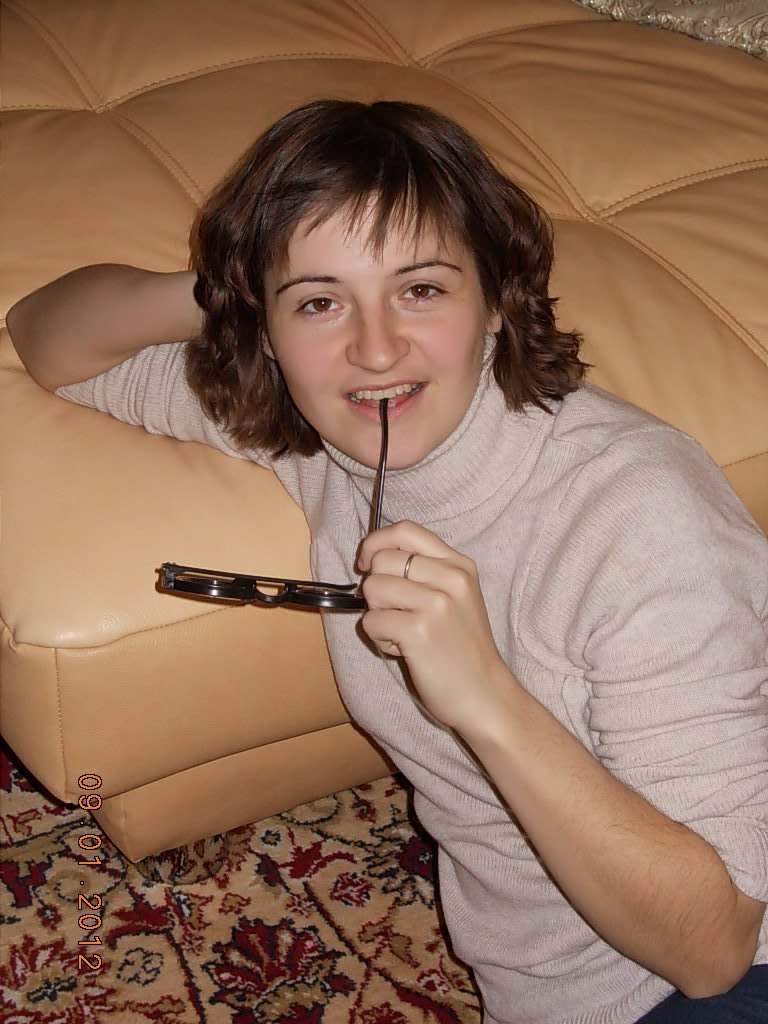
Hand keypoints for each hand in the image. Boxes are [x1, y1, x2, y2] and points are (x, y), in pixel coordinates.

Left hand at [357, 520, 512, 732]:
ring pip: (372, 588)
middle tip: (398, 614)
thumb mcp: (457, 596)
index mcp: (459, 565)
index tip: (368, 563)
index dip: (377, 542)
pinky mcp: (419, 632)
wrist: (485, 695)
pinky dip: (378, 638)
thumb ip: (425, 571)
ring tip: (402, 633)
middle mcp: (451, 578)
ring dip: (377, 614)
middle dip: (377, 587)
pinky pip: (371, 621)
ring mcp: (437, 605)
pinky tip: (403, 650)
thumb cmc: (462, 648)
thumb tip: (372, 557)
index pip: (406, 530)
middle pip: (382, 560)